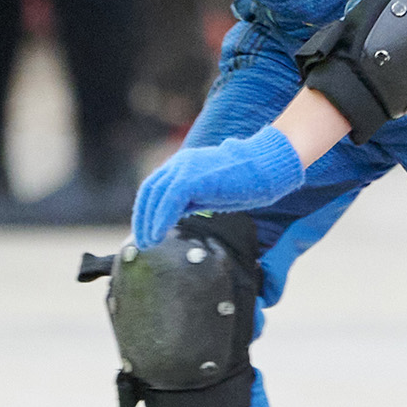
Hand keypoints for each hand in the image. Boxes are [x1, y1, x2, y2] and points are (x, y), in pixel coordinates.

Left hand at [130, 126, 305, 246]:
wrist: (265, 168)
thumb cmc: (245, 182)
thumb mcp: (211, 193)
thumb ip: (192, 200)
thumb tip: (175, 217)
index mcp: (184, 164)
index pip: (154, 186)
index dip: (146, 209)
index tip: (145, 230)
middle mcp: (180, 163)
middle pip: (150, 190)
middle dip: (142, 218)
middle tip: (141, 242)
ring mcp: (185, 167)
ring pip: (155, 195)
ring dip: (148, 222)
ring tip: (148, 243)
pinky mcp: (192, 178)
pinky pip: (168, 201)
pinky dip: (160, 220)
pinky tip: (159, 235)